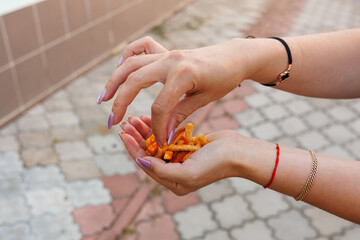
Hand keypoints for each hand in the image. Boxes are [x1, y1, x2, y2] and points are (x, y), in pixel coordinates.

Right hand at [104, 37, 253, 144]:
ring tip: (103, 98)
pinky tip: (120, 71)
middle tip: (111, 122)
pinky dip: (126, 58)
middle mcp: (170, 60)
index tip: (158, 142)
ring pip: (131, 64)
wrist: (235, 56)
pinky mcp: (165, 52)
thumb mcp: (204, 98)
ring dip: (114, 80)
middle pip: (135, 81)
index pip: (160, 106)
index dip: (157, 127)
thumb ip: (179, 113)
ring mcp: (166, 53)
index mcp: (183, 74)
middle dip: (120, 103)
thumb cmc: (224, 78)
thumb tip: (162, 132)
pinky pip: (139, 49)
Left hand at [119, 115, 250, 194]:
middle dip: (136, 138)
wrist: (237, 152)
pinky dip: (158, 127)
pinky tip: (149, 118)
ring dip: (145, 131)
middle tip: (126, 123)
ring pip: (156, 143)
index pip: (145, 164)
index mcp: (172, 182)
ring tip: (134, 118)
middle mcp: (173, 172)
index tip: (123, 134)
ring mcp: (179, 158)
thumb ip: (161, 171)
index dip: (132, 149)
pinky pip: (166, 136)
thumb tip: (140, 163)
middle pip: (148, 153)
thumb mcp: (187, 173)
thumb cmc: (215, 164)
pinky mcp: (185, 146)